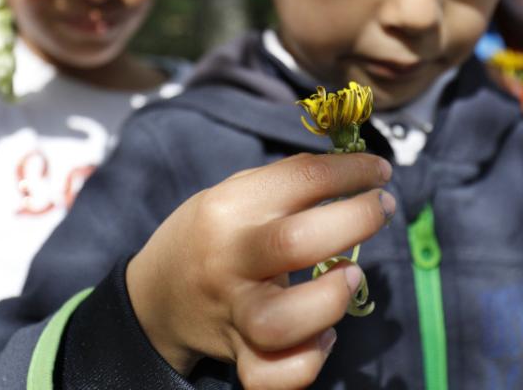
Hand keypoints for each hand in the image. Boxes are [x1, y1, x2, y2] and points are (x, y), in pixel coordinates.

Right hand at [127, 152, 393, 389]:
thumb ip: (283, 185)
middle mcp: (228, 259)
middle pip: (296, 241)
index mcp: (227, 209)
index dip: (351, 170)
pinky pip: (272, 376)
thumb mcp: (231, 194)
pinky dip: (308, 360)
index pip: (299, 178)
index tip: (378, 171)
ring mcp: (232, 312)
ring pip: (284, 321)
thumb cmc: (207, 233)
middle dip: (356, 219)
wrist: (157, 293)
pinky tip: (323, 334)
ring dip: (333, 298)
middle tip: (381, 207)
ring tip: (350, 274)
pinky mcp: (237, 355)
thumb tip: (350, 173)